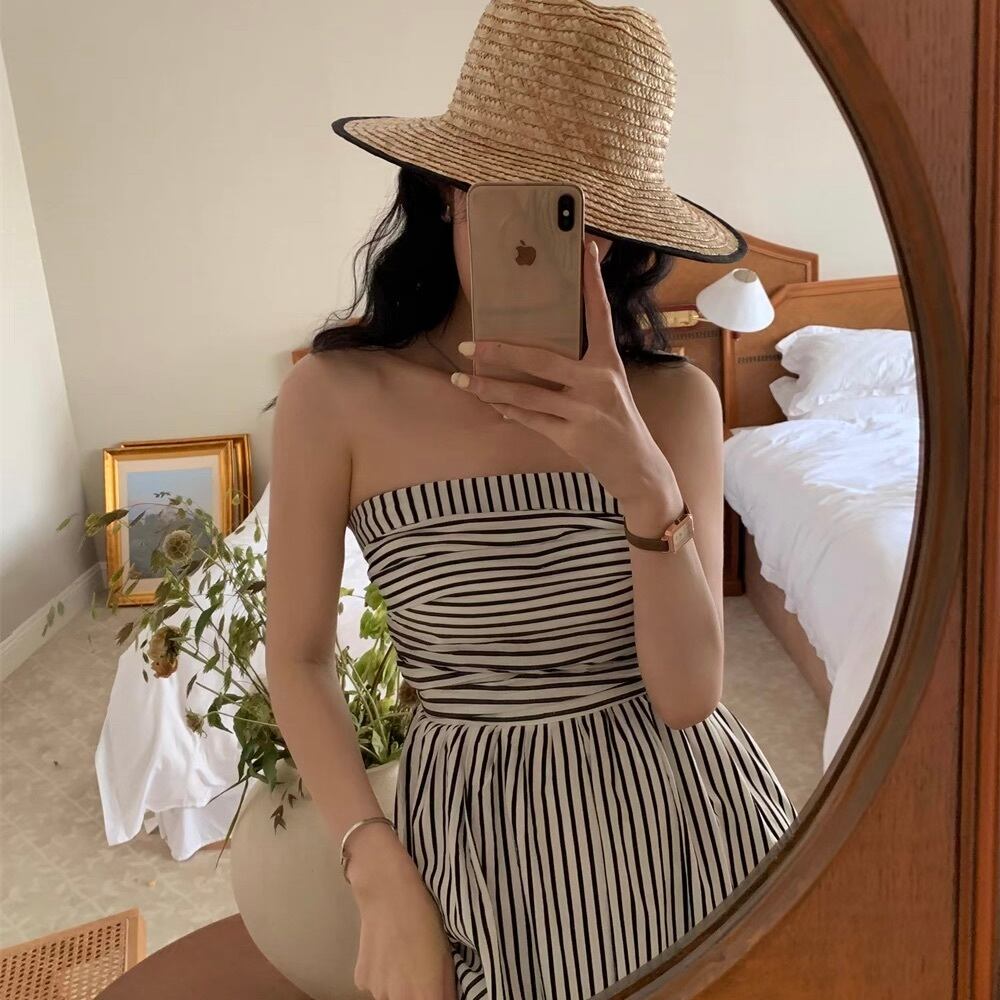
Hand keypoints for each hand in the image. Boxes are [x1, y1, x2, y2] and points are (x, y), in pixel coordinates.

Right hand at [349, 826, 457, 998]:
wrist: (388, 890)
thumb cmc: (424, 917)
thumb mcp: (446, 954)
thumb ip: (447, 989)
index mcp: (424, 996)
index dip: (435, 997)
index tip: (435, 987)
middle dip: (417, 994)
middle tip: (421, 969)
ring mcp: (376, 991)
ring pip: (392, 996)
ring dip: (399, 986)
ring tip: (404, 954)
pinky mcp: (361, 980)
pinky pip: (376, 986)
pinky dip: (383, 975)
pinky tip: (389, 950)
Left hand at [450, 237, 676, 510]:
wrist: (638, 468)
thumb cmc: (618, 421)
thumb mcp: (610, 386)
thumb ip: (582, 365)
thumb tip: (539, 345)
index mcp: (609, 362)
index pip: (599, 313)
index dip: (591, 281)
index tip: (583, 247)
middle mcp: (598, 382)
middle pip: (541, 359)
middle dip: (500, 352)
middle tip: (469, 344)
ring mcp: (584, 410)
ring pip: (526, 394)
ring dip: (489, 388)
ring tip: (462, 380)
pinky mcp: (573, 436)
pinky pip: (531, 420)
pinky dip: (509, 412)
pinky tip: (490, 404)